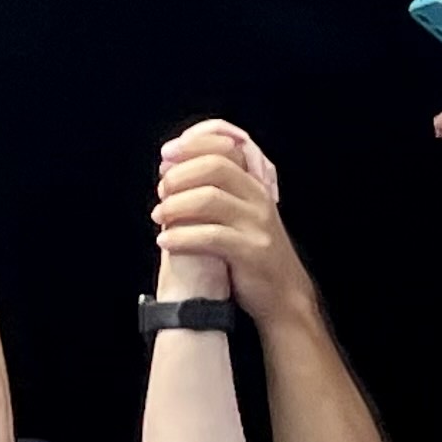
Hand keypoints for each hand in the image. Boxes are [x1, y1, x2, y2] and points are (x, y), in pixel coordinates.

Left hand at [151, 119, 320, 325]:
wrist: (282, 294)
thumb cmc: (248, 254)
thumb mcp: (236, 215)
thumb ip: (211, 191)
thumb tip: (169, 170)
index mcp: (252, 187)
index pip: (223, 149)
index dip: (191, 147)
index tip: (165, 154)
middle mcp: (258, 200)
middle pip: (214, 167)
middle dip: (179, 175)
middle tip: (161, 191)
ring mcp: (257, 225)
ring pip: (209, 198)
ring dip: (175, 205)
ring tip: (159, 217)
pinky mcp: (252, 251)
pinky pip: (211, 236)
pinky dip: (181, 237)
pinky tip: (165, 242)